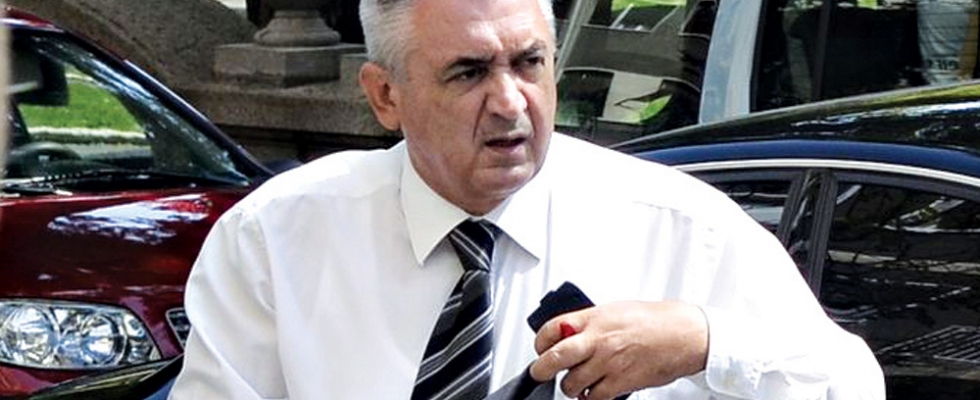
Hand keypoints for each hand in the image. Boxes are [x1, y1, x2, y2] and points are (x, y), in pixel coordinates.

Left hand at [529, 301, 708, 399]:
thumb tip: (568, 334)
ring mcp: (608, 362)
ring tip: (578, 381)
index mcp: (593, 318)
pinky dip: (591, 397)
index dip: (540, 342)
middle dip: (542, 369)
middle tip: (541, 372)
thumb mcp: (613, 310)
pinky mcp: (621, 382)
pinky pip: (594, 397)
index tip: (541, 349)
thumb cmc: (652, 320)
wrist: (682, 334)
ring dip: (571, 386)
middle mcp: (598, 340)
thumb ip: (589, 323)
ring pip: (572, 384)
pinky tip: (595, 390)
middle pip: (555, 358)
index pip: (551, 330)